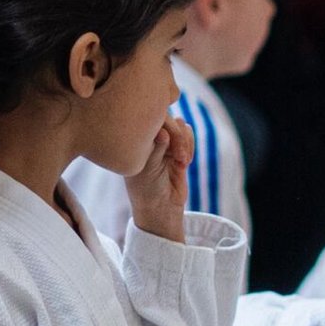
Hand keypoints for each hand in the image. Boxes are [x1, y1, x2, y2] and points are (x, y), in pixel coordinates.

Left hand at [126, 113, 190, 244]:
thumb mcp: (147, 168)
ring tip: (182, 161)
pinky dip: (190, 147)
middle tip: (179, 156)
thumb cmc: (146, 189)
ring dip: (184, 142)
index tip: (166, 139)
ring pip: (181, 127)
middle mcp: (149, 138)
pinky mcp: (178, 150)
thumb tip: (164, 131)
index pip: (149, 117)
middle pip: (168, 119)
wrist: (160, 208)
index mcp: (135, 140)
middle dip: (177, 135)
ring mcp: (165, 143)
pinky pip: (188, 138)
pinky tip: (185, 163)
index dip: (162, 123)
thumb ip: (156, 149)